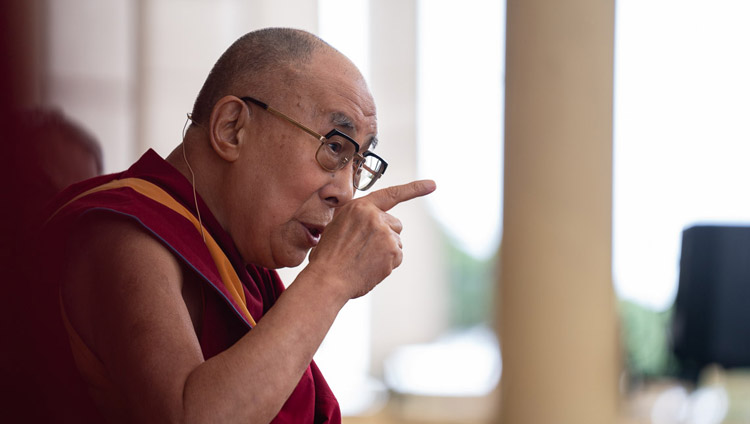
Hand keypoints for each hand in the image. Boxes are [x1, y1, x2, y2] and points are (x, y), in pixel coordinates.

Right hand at [307, 179, 435, 298]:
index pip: (392, 194)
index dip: (414, 188)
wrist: (327, 278)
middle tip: (365, 249)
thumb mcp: (338, 225)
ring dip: (386, 251)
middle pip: (395, 224)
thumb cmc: (329, 256)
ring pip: (396, 242)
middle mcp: (375, 216)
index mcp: (360, 206)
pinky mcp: (393, 251)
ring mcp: (385, 234)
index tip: (433, 184)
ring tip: (363, 259)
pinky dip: (387, 264)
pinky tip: (370, 267)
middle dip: (386, 235)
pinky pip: (397, 257)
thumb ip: (359, 218)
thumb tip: (374, 223)